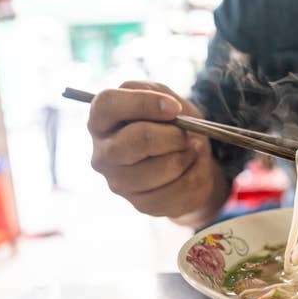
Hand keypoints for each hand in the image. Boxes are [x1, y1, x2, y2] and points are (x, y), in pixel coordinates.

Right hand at [88, 81, 228, 226]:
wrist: (186, 162)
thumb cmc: (169, 125)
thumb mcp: (163, 98)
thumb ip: (160, 94)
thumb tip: (172, 111)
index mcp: (101, 120)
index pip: (108, 104)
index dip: (144, 102)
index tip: (175, 108)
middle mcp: (102, 154)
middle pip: (139, 139)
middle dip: (174, 135)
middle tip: (186, 135)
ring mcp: (119, 183)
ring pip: (167, 166)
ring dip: (189, 155)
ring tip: (189, 151)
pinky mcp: (141, 204)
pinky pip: (181, 188)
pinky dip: (197, 174)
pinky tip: (191, 169)